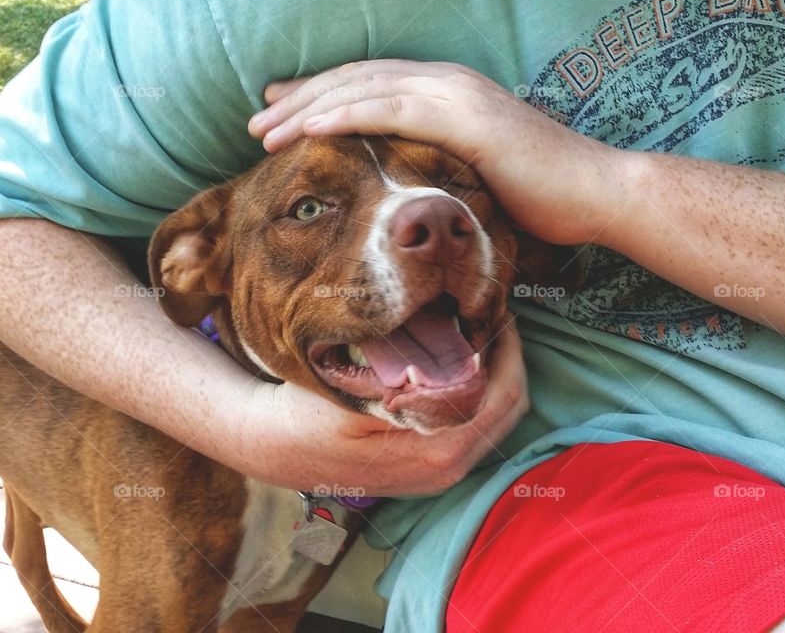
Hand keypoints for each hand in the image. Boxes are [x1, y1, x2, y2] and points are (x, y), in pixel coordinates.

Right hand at [239, 321, 527, 495]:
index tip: (496, 309)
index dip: (506, 347)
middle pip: (509, 410)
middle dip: (507, 359)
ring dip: (493, 376)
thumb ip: (412, 380)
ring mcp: (439, 475)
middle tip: (493, 318)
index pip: (503, 395)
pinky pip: (473, 429)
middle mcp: (447, 470)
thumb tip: (466, 355)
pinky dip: (476, 395)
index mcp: (437, 451)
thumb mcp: (355, 390)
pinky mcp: (429, 470)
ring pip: (495, 420)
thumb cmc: (309, 414)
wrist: (275, 449)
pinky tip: (456, 366)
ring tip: (477, 336)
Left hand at [248, 59, 627, 245]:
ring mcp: (454, 95)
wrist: (593, 191)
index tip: (279, 113)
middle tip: (257, 122)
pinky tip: (311, 127)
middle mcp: (444, 82)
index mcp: (443, 91)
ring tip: (266, 130)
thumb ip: (433, 162)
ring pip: (364, 91)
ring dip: (310, 110)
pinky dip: (348, 115)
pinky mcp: (464, 118)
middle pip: (355, 82)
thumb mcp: (470, 170)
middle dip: (300, 101)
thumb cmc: (535, 191)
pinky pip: (393, 110)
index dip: (319, 96)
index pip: (367, 85)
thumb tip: (399, 183)